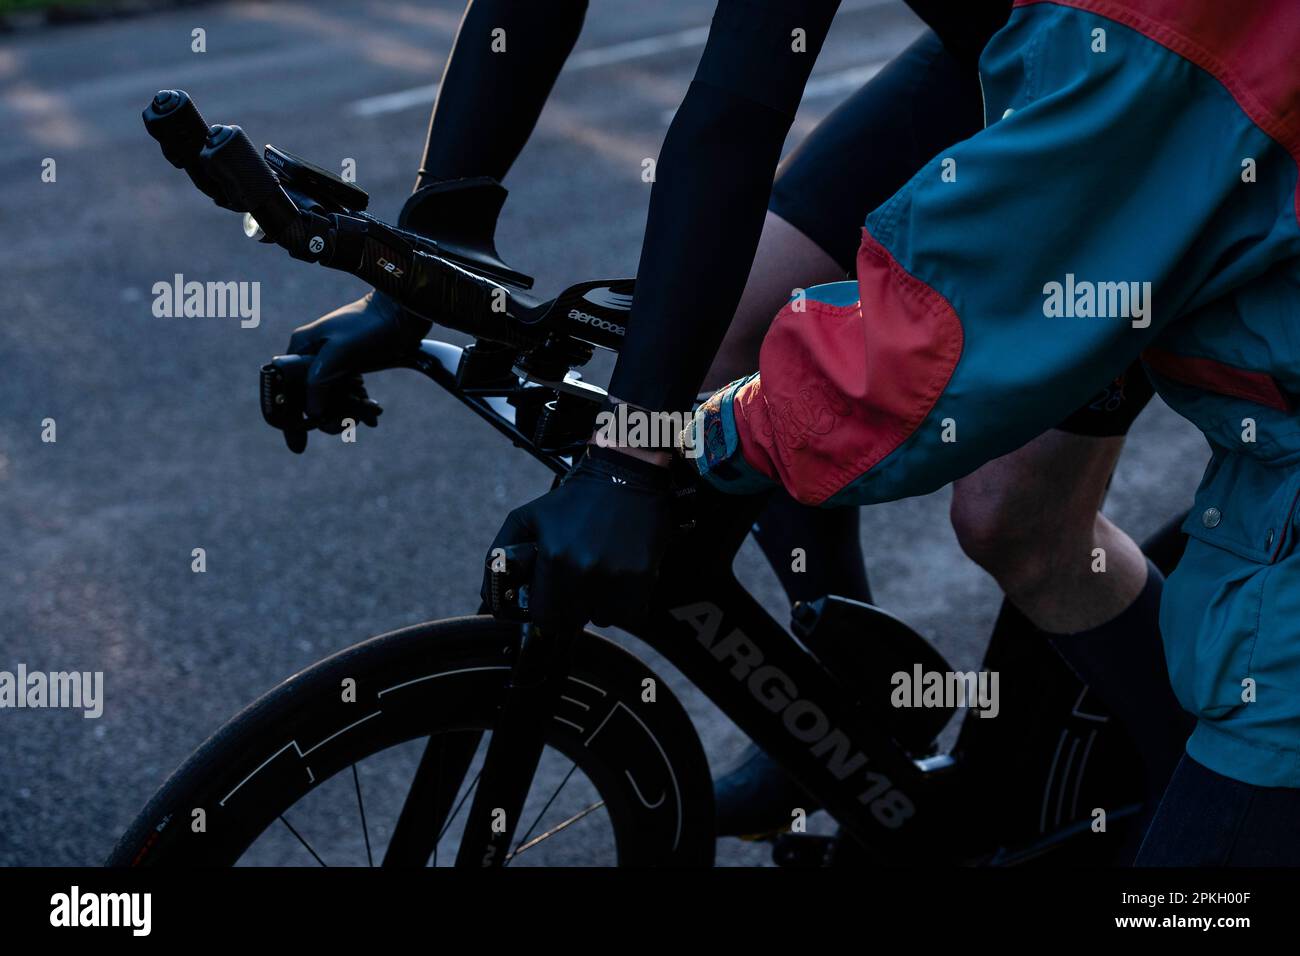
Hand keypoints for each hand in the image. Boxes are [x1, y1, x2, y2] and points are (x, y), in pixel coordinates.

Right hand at [280, 290, 428, 451]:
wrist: (403, 314)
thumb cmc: (370, 325)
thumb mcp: (341, 351)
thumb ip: (320, 379)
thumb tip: (311, 412)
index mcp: (300, 349)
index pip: (282, 389)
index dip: (288, 420)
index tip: (297, 444)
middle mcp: (310, 358)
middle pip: (308, 401)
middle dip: (328, 417)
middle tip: (347, 425)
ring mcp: (330, 365)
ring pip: (330, 402)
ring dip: (348, 413)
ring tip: (371, 414)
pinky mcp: (348, 369)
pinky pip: (346, 397)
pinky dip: (358, 407)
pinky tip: (374, 413)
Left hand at [482, 445, 673, 631]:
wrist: (626, 475)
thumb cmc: (576, 498)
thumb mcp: (528, 516)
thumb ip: (500, 553)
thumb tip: (489, 594)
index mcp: (554, 558)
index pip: (545, 617)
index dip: (547, 608)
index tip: (552, 597)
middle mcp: (585, 571)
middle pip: (573, 620)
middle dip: (571, 605)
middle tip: (576, 580)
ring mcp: (617, 578)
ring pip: (602, 618)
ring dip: (599, 604)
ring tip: (600, 573)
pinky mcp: (643, 578)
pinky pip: (630, 612)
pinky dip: (624, 601)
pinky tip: (619, 574)